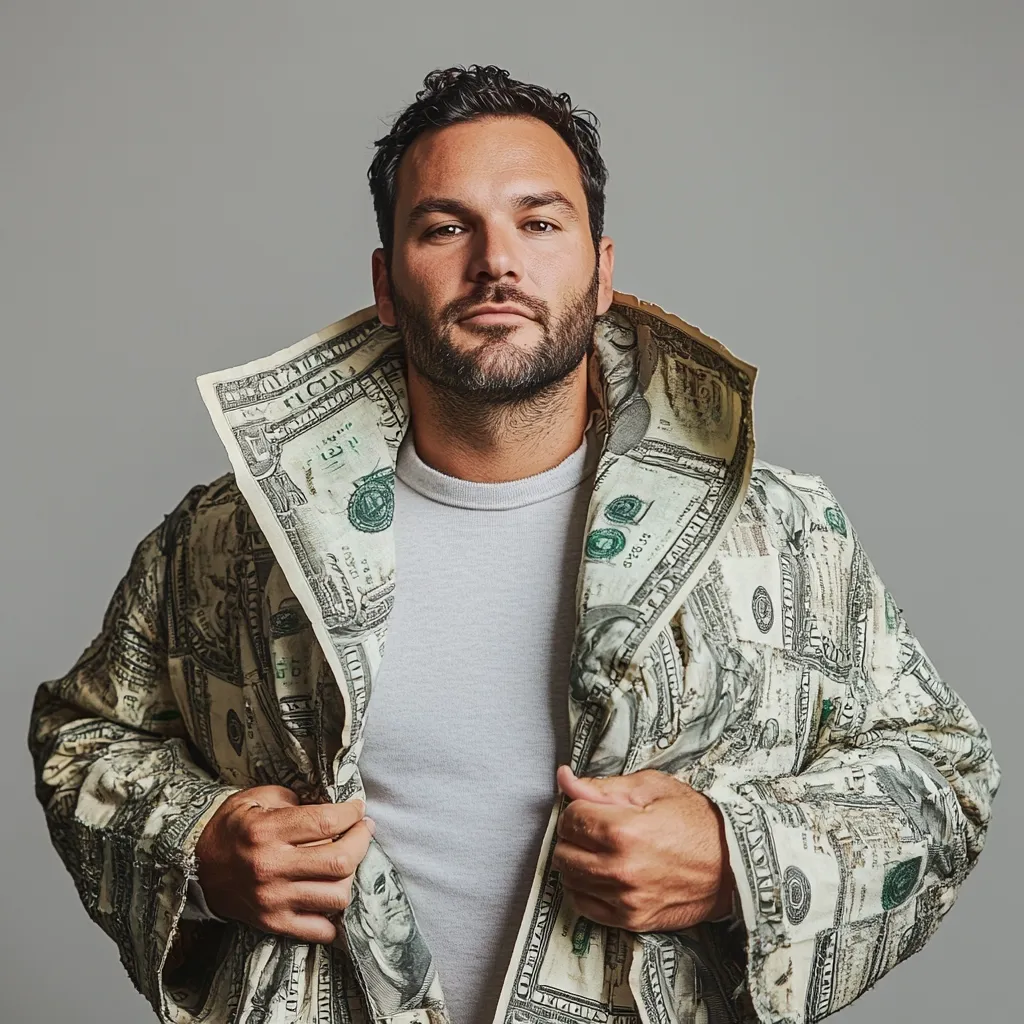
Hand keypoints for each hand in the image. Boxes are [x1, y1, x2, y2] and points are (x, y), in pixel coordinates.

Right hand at [194, 785, 374, 942]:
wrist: (193, 866)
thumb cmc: (231, 826)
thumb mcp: (258, 798)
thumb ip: (296, 800)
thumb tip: (334, 807)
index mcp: (266, 831)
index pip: (327, 822)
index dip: (352, 814)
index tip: (358, 809)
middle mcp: (271, 868)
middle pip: (340, 861)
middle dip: (362, 841)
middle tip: (363, 830)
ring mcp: (273, 900)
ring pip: (336, 896)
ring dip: (351, 876)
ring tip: (347, 861)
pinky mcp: (273, 923)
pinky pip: (320, 930)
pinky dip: (335, 916)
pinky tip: (332, 894)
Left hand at [552, 766, 733, 931]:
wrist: (733, 864)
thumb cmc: (695, 820)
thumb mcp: (651, 788)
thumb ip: (602, 787)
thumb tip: (564, 779)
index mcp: (623, 831)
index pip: (570, 819)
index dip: (578, 809)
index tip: (592, 809)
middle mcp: (620, 869)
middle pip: (563, 852)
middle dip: (573, 836)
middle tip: (594, 829)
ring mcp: (625, 899)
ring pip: (570, 880)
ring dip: (577, 863)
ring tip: (599, 851)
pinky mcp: (632, 921)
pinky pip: (584, 908)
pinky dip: (585, 890)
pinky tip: (601, 876)